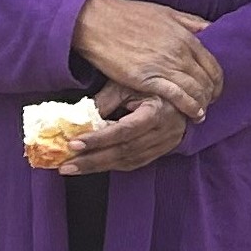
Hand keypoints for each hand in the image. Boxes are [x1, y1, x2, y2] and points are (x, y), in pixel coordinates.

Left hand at [59, 71, 214, 175]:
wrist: (185, 93)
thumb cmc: (152, 82)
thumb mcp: (129, 84)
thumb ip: (106, 101)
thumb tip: (78, 118)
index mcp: (158, 110)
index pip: (125, 129)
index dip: (99, 138)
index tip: (74, 143)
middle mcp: (164, 131)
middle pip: (125, 151)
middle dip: (92, 160)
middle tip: (65, 165)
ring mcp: (165, 143)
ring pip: (128, 161)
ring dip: (97, 167)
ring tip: (71, 168)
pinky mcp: (162, 151)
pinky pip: (134, 164)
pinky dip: (112, 166)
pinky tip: (93, 166)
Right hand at [71, 0, 219, 100]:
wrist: (99, 21)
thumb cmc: (130, 15)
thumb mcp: (167, 12)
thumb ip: (190, 23)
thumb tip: (210, 30)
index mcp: (186, 37)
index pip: (212, 64)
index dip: (216, 81)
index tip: (214, 89)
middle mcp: (180, 52)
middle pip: (206, 80)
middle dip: (211, 94)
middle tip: (209, 103)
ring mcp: (165, 66)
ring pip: (195, 90)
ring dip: (202, 104)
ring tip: (201, 113)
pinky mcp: (147, 78)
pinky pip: (176, 96)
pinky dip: (188, 107)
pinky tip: (193, 114)